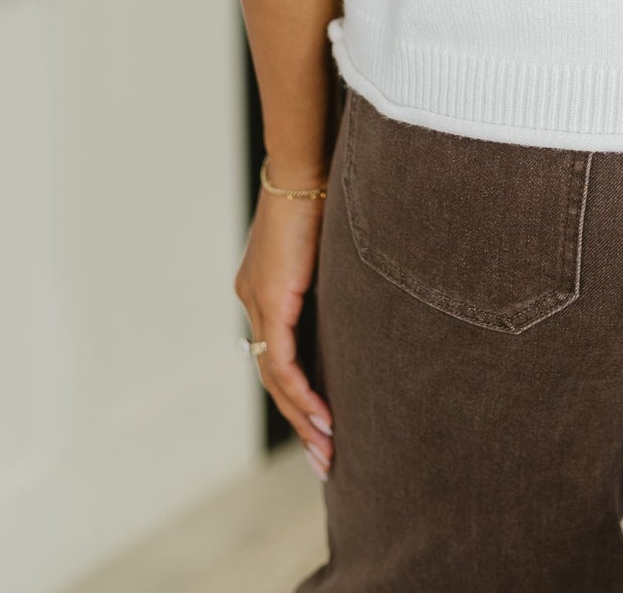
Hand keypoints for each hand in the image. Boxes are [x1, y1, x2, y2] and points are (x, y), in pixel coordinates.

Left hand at [235, 186, 333, 477]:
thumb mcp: (330, 247)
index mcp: (264, 286)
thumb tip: (368, 291)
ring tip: (329, 450)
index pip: (278, 353)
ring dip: (304, 417)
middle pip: (274, 376)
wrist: (306, 164)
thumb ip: (335, 276)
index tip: (322, 424)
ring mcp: (257, 301)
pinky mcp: (270, 300)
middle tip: (325, 458)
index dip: (298, 393)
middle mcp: (253, 299)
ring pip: (276, 377)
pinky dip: (303, 393)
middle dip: (301, 421)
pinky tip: (324, 417)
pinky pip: (283, 362)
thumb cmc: (327, 191)